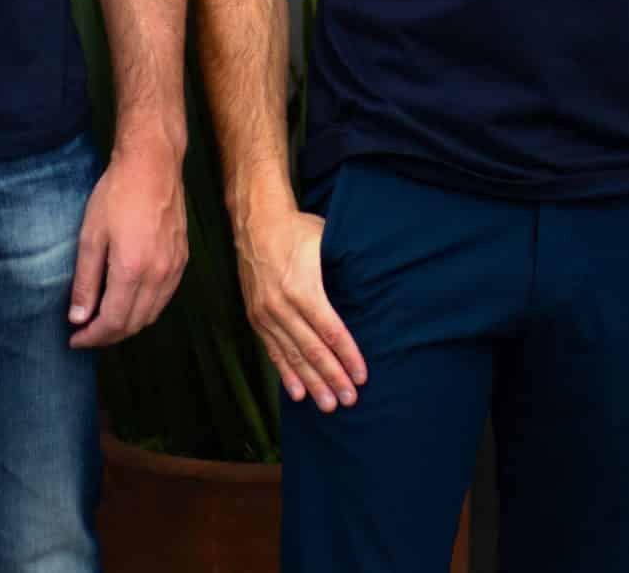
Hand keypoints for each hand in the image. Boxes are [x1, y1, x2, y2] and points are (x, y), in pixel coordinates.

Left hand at [67, 145, 187, 348]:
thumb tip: (78, 318)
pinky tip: (129, 300)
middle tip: (86, 333)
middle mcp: (158, 274)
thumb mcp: (91, 235)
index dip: (92, 337)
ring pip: (152, 314)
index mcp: (132, 270)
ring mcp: (175, 267)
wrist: (154, 164)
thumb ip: (85, 281)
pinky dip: (146, 309)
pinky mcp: (183, 259)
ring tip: (105, 321)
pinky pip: (165, 297)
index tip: (75, 338)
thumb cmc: (117, 194)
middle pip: (134, 324)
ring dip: (128, 325)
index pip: (113, 322)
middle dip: (108, 336)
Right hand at [236, 208, 366, 410]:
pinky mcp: (256, 317)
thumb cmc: (297, 230)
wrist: (255, 222)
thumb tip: (372, 288)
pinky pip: (273, 351)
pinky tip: (297, 393)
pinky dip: (285, 373)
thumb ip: (343, 269)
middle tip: (349, 400)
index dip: (348, 356)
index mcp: (302, 288)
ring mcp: (265, 314)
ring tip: (327, 405)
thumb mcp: (325, 242)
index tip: (362, 376)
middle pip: (312, 350)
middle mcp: (281, 305)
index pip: (331, 331)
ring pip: (292, 355)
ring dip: (312, 382)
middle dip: (332, 377)